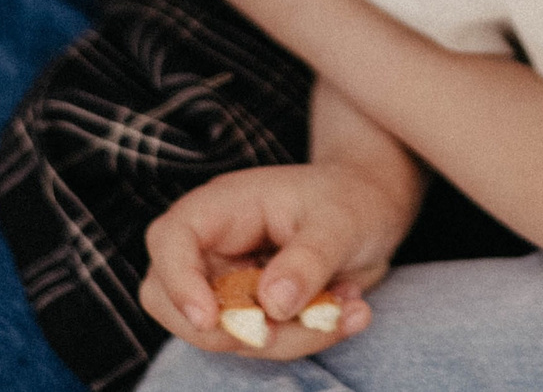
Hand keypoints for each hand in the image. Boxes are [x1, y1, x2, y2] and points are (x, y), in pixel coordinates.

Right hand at [140, 162, 413, 360]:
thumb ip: (308, 260)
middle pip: (171, 299)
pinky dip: (303, 338)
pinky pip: (260, 342)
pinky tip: (349, 312)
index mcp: (223, 207)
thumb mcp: (340, 222)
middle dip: (227, 330)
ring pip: (222, 333)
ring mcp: (228, 281)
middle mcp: (215, 246)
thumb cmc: (350, 199)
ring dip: (285, 339)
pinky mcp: (252, 311)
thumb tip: (272, 305)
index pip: (170, 239)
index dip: (178, 281)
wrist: (372, 210)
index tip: (209, 318)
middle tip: (286, 329)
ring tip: (347, 310)